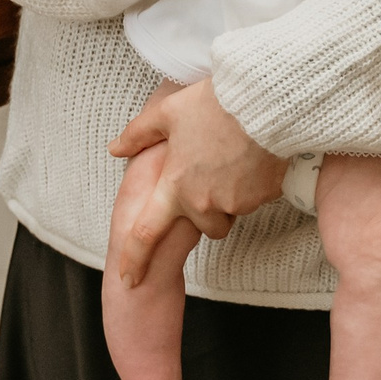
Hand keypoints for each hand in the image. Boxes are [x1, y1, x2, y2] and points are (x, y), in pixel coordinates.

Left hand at [106, 81, 288, 282]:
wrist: (264, 100)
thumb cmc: (212, 104)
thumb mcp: (168, 113)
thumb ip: (138, 134)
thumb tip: (115, 148)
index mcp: (175, 186)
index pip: (147, 232)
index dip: (134, 258)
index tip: (128, 279)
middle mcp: (205, 202)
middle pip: (205, 225)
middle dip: (208, 210)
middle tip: (212, 175)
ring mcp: (237, 201)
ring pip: (232, 210)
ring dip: (231, 195)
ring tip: (234, 157)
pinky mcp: (264, 196)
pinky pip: (256, 198)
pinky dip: (253, 183)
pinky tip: (254, 156)